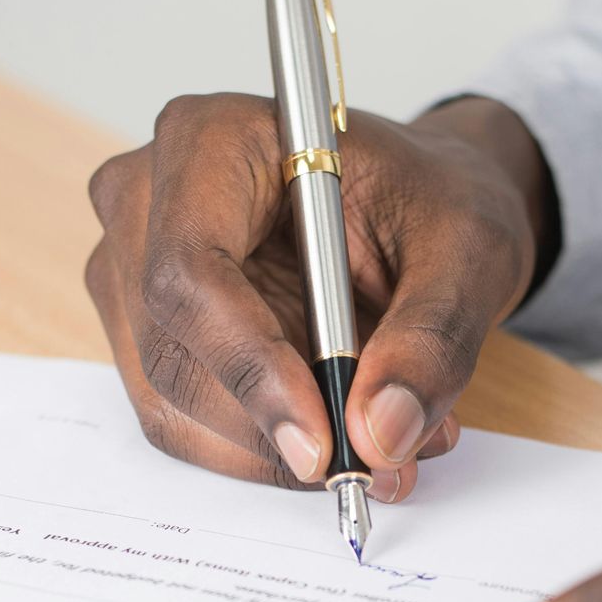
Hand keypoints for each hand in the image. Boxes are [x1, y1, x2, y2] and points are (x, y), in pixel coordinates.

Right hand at [84, 94, 552, 500]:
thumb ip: (432, 339)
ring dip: (272, 449)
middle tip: (376, 462)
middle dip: (272, 427)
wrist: (417, 209)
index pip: (190, 271)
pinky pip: (184, 421)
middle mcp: (146, 202)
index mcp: (213, 140)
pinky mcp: (147, 333)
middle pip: (172, 350)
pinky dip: (261, 449)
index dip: (250, 366)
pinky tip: (338, 432)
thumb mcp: (468, 253)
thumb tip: (380, 432)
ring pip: (171, 401)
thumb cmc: (431, 201)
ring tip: (381, 443)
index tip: (322, 441)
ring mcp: (132, 271)